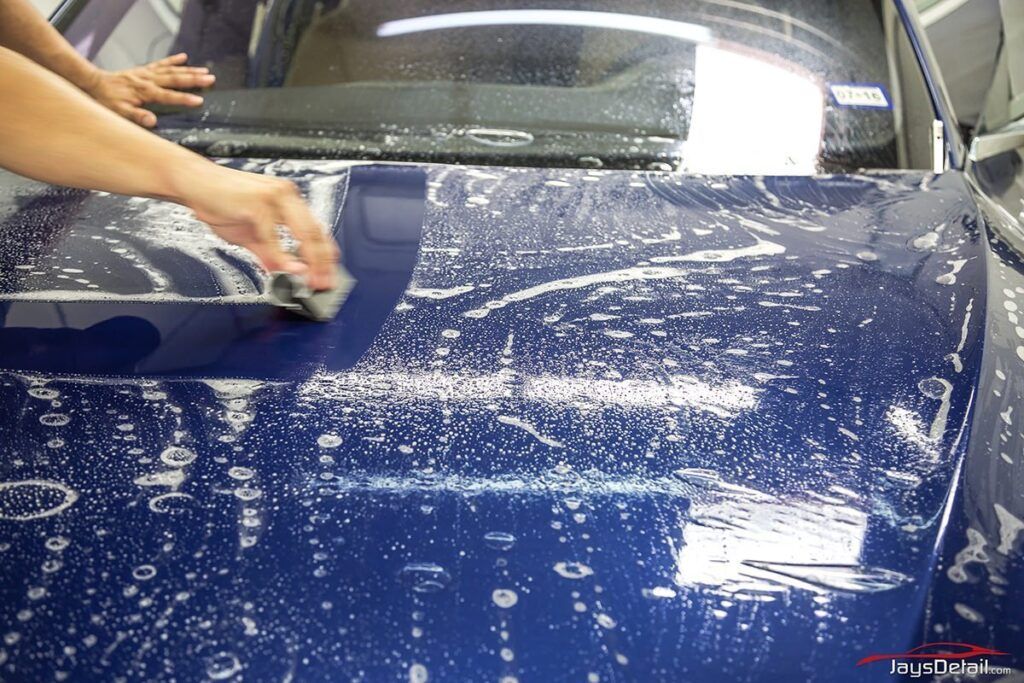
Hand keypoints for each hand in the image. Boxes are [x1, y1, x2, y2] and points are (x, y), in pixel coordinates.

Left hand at [84, 53, 214, 127]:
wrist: (94, 83)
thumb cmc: (107, 100)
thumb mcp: (120, 112)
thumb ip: (137, 116)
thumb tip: (152, 121)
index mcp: (145, 92)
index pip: (169, 96)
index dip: (185, 98)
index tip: (200, 100)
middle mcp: (149, 80)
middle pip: (175, 79)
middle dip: (194, 79)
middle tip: (211, 78)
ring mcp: (147, 74)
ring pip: (172, 70)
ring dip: (189, 70)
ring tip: (205, 71)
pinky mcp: (144, 70)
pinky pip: (161, 64)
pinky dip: (173, 60)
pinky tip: (184, 58)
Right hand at [172, 162, 339, 290]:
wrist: (193, 183)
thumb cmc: (221, 202)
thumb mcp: (250, 235)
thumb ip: (269, 254)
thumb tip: (283, 273)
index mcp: (289, 201)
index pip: (316, 230)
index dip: (325, 255)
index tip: (329, 275)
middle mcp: (287, 196)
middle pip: (315, 233)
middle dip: (322, 262)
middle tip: (324, 284)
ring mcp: (274, 197)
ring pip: (302, 231)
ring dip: (309, 261)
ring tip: (311, 280)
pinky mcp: (257, 203)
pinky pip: (273, 234)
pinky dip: (281, 255)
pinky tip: (286, 269)